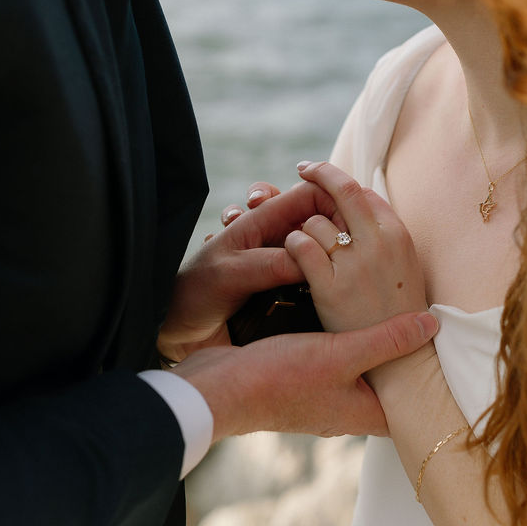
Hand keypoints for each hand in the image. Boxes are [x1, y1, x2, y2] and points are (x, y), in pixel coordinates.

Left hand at [159, 179, 341, 358]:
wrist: (177, 331)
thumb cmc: (195, 292)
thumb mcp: (233, 273)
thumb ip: (272, 264)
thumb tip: (317, 261)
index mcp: (261, 220)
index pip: (309, 194)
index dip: (334, 201)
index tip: (349, 226)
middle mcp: (275, 239)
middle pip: (321, 221)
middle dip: (335, 231)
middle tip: (342, 251)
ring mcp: (282, 265)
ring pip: (319, 252)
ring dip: (328, 260)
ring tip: (332, 276)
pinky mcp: (284, 293)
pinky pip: (313, 282)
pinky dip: (323, 284)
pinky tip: (328, 297)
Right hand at [173, 309, 439, 440]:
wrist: (219, 390)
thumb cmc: (280, 378)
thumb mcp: (341, 354)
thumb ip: (386, 339)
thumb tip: (431, 326)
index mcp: (364, 414)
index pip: (410, 406)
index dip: (430, 383)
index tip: (446, 350)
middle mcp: (347, 411)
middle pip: (387, 381)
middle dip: (401, 353)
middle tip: (420, 317)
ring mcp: (322, 399)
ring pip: (359, 367)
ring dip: (370, 340)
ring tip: (386, 308)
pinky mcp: (300, 381)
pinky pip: (332, 358)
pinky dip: (341, 336)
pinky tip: (342, 309)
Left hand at [285, 161, 428, 333]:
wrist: (399, 359)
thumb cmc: (396, 309)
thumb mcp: (403, 263)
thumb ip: (383, 231)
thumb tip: (360, 198)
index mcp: (398, 235)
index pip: (363, 191)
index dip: (339, 182)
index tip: (323, 176)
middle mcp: (378, 244)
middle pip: (343, 189)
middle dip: (319, 173)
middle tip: (303, 169)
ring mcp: (355, 265)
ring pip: (316, 222)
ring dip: (304, 227)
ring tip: (304, 242)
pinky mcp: (331, 286)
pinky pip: (301, 247)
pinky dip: (293, 245)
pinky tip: (294, 254)